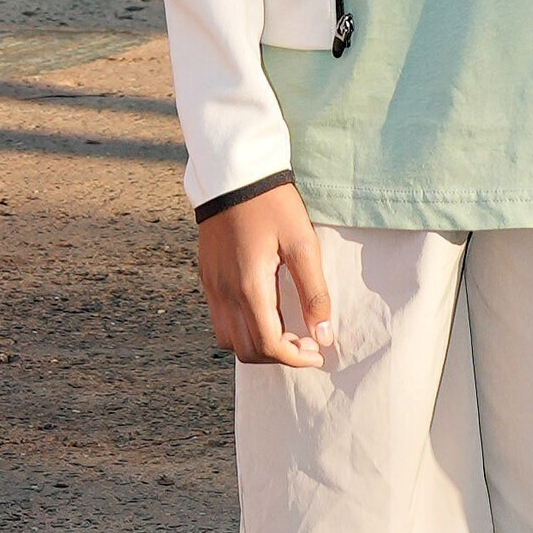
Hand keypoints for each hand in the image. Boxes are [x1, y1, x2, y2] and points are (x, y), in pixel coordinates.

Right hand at [195, 180, 332, 366]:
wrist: (235, 174)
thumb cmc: (273, 205)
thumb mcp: (303, 244)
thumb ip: (314, 293)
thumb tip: (324, 335)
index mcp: (250, 287)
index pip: (269, 345)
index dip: (295, 358)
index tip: (317, 352)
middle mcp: (225, 293)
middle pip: (247, 350)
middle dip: (279, 356)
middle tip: (306, 342)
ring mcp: (213, 286)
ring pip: (229, 339)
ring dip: (258, 345)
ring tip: (285, 330)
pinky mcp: (208, 277)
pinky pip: (220, 319)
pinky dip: (242, 329)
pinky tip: (264, 312)